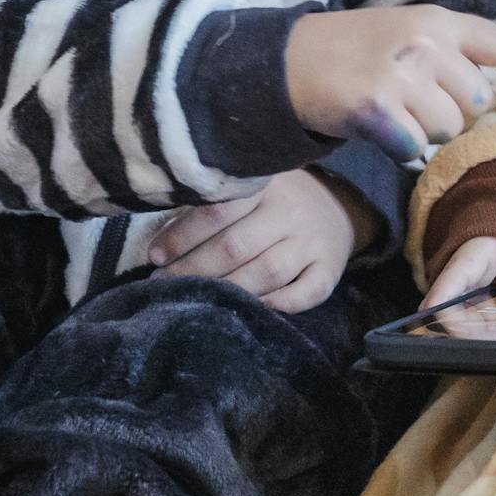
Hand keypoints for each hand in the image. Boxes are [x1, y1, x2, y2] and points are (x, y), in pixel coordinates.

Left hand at [149, 168, 368, 312]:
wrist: (340, 208)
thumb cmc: (277, 201)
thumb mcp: (251, 188)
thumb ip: (213, 205)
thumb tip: (162, 237)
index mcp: (267, 185)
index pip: (219, 210)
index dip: (182, 236)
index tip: (155, 256)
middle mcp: (291, 212)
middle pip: (236, 247)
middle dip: (194, 269)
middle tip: (163, 283)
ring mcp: (312, 242)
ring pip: (267, 273)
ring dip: (227, 290)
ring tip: (196, 300)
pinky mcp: (330, 269)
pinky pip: (306, 294)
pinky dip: (278, 305)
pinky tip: (252, 309)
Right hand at [286, 6, 495, 160]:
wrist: (287, 60)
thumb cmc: (353, 52)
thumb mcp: (406, 31)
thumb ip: (449, 52)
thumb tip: (490, 96)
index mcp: (438, 20)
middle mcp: (426, 43)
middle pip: (476, 103)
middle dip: (451, 113)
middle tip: (412, 102)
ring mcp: (402, 74)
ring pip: (447, 130)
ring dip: (423, 132)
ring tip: (390, 110)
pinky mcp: (377, 107)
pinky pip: (414, 148)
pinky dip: (398, 148)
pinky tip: (375, 128)